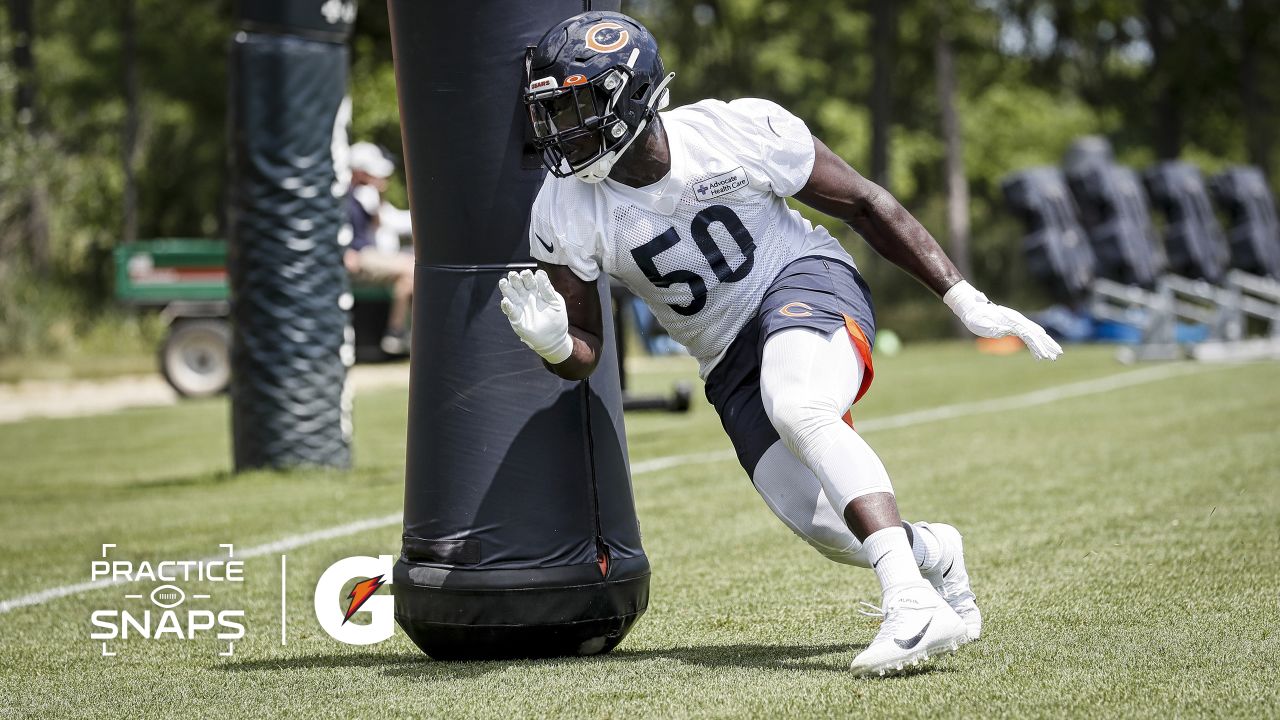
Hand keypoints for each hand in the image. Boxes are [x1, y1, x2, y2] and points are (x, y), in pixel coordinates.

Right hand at [498, 269, 573, 363]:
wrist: (554, 338)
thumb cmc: (556, 319)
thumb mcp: (555, 302)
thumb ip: (547, 289)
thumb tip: (540, 272)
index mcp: (536, 291)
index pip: (530, 280)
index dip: (527, 276)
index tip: (526, 273)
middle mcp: (526, 297)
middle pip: (518, 285)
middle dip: (515, 279)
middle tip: (513, 275)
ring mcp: (520, 307)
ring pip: (511, 295)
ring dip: (506, 289)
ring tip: (504, 282)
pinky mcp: (516, 318)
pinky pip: (510, 311)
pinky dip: (507, 306)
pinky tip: (506, 301)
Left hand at [943, 281, 1062, 360]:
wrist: (972, 306)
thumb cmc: (975, 316)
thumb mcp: (981, 324)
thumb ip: (993, 328)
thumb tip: (1006, 331)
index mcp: (1011, 320)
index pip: (1029, 335)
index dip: (1037, 346)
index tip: (1043, 356)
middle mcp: (1017, 320)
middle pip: (1036, 333)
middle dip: (1047, 345)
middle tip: (1056, 356)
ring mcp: (1017, 321)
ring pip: (1035, 333)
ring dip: (1045, 343)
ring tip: (1055, 354)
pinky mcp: (1014, 324)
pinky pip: (1029, 333)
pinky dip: (1037, 341)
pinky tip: (1040, 349)